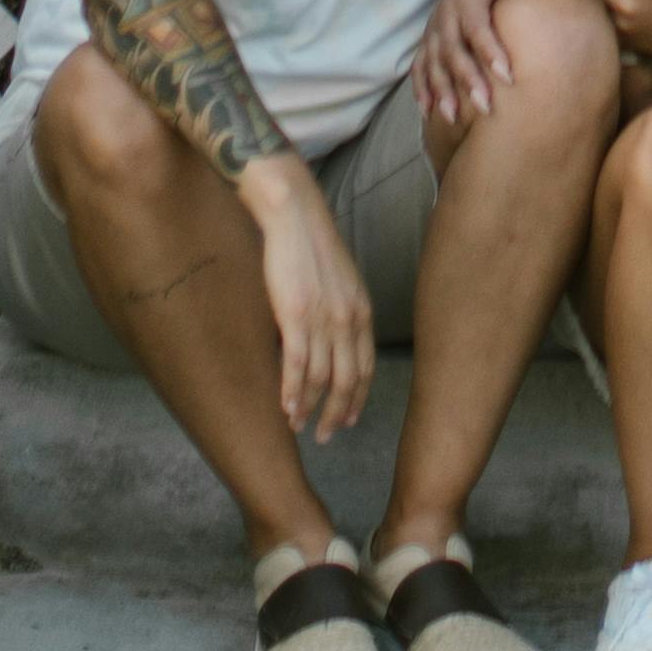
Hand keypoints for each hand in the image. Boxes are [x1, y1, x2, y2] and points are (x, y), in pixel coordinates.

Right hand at [236, 152, 377, 439]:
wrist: (293, 213)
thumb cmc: (311, 244)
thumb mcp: (339, 280)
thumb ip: (340, 311)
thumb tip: (330, 342)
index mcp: (361, 310)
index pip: (365, 366)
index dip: (357, 398)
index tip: (348, 419)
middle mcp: (348, 318)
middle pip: (347, 380)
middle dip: (337, 414)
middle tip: (325, 437)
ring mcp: (323, 318)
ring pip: (320, 379)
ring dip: (310, 408)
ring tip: (299, 426)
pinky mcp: (295, 314)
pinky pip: (297, 365)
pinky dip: (292, 392)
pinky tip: (286, 408)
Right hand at [414, 0, 543, 130]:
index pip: (477, 25)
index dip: (490, 50)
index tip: (508, 76)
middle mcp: (446, 14)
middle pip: (453, 50)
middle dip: (467, 79)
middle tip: (486, 106)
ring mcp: (434, 30)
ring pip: (434, 63)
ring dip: (442, 90)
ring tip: (454, 117)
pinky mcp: (428, 41)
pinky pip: (419, 66)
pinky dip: (421, 88)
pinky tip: (428, 112)